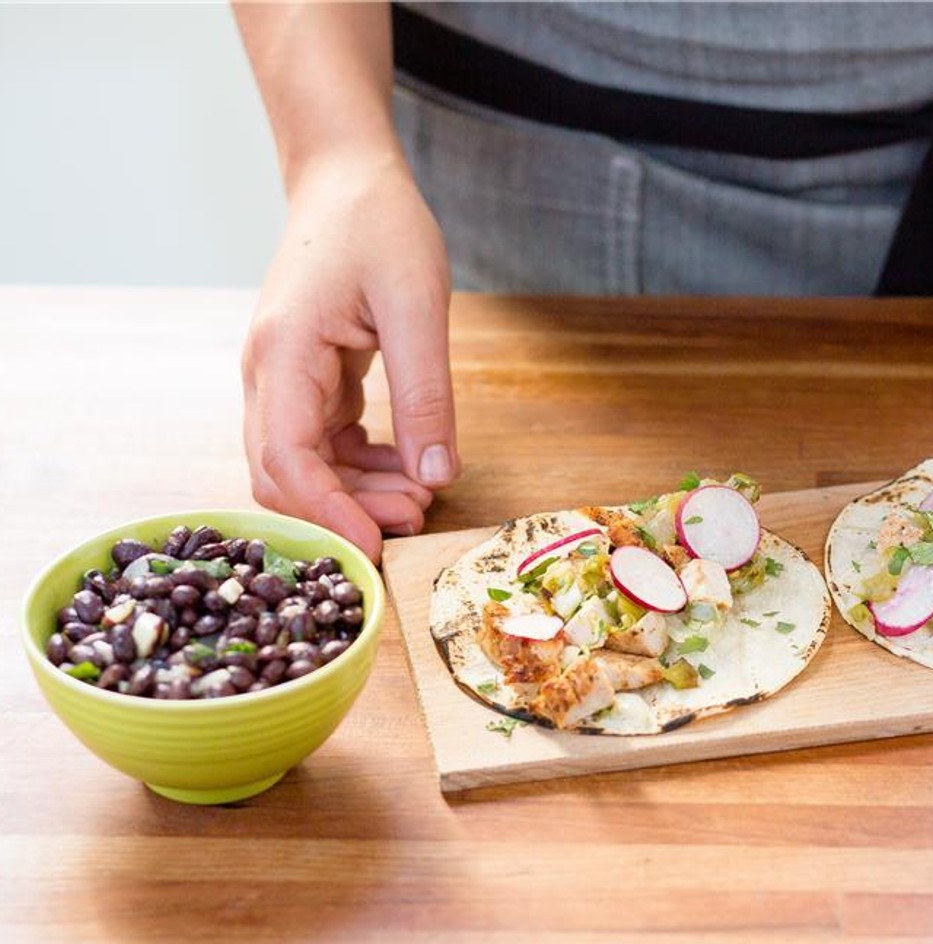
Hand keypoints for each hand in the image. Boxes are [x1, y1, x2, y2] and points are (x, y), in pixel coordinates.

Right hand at [241, 152, 458, 562]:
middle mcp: (268, 374)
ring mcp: (282, 380)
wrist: (347, 179)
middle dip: (344, 511)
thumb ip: (426, 394)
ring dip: (355, 494)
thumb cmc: (378, 225)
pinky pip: (323, 445)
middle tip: (415, 520)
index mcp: (283, 354)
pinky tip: (406, 469)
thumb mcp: (417, 305)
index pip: (286, 460)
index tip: (374, 546)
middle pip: (283, 475)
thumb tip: (435, 476)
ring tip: (421, 498)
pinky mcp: (306, 381)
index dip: (327, 513)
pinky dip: (360, 468)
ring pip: (303, 467)